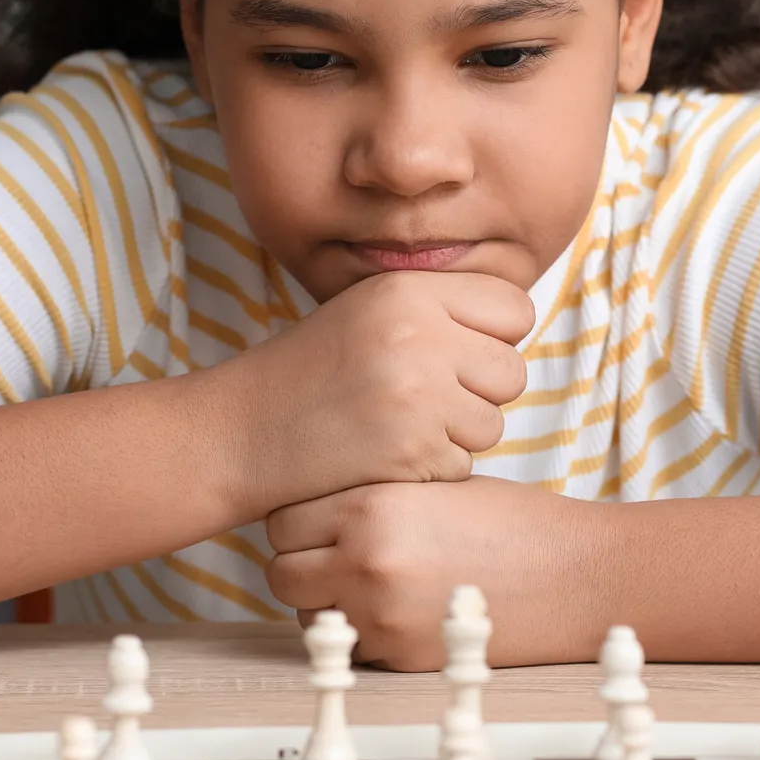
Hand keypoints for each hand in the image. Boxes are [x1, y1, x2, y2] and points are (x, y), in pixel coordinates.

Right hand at [212, 272, 533, 514]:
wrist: (244, 431)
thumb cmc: (309, 372)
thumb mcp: (368, 310)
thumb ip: (438, 308)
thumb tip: (515, 323)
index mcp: (410, 291)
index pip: (514, 308)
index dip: (495, 336)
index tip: (463, 353)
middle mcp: (421, 337)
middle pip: (512, 371)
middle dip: (481, 391)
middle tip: (431, 398)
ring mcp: (420, 397)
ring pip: (493, 423)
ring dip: (459, 434)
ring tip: (402, 425)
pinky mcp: (414, 452)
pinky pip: (463, 464)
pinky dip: (432, 468)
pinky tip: (387, 453)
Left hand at [265, 476, 595, 669]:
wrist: (580, 577)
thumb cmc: (515, 523)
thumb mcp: (437, 485)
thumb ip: (374, 497)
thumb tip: (319, 508)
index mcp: (374, 505)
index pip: (283, 520)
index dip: (298, 522)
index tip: (319, 522)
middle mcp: (367, 561)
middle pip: (281, 572)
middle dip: (302, 565)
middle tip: (334, 558)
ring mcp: (382, 616)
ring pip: (308, 617)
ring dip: (326, 603)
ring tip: (371, 586)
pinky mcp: (402, 658)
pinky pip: (351, 649)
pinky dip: (363, 635)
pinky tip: (401, 613)